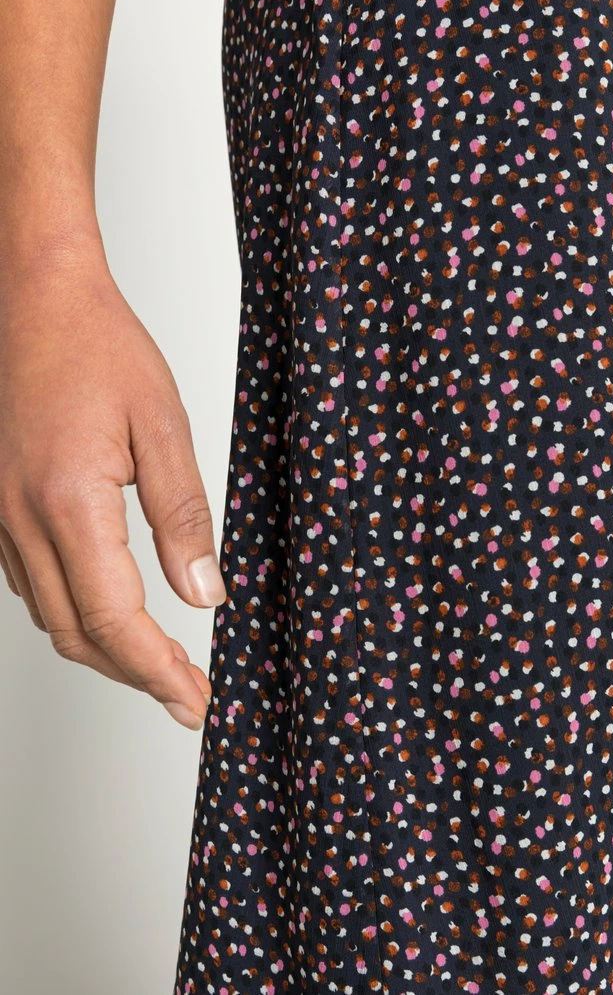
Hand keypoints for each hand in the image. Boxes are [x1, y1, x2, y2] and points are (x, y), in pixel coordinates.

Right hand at [0, 239, 225, 729]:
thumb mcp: (162, 426)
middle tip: (185, 695)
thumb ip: (184, 517)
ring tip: (157, 664)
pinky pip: (30, 584)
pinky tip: (105, 611)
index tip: (194, 700)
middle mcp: (22, 519)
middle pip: (77, 634)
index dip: (157, 671)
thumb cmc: (97, 346)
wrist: (33, 297)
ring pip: (50, 616)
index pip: (115, 619)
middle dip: (135, 675)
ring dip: (104, 650)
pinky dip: (72, 613)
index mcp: (69, 502)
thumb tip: (203, 593)